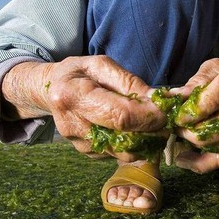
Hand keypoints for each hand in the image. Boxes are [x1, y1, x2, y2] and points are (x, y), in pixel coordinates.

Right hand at [1, 56, 167, 161]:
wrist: (51, 90)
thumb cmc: (79, 73)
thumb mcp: (101, 65)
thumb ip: (129, 82)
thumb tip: (157, 99)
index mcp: (74, 96)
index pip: (120, 116)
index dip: (149, 116)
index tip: (166, 111)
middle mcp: (73, 125)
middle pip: (124, 140)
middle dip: (151, 132)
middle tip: (165, 119)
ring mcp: (78, 144)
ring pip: (124, 152)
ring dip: (144, 140)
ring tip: (151, 122)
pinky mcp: (87, 154)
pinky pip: (118, 154)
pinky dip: (132, 144)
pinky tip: (133, 128)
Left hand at [171, 50, 218, 172]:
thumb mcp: (215, 66)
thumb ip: (197, 82)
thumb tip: (174, 98)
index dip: (203, 105)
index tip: (181, 115)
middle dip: (199, 128)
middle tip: (177, 127)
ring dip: (200, 143)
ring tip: (181, 136)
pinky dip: (204, 162)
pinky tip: (184, 159)